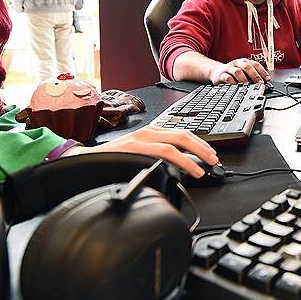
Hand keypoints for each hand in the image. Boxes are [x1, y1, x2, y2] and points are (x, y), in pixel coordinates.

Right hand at [64, 125, 218, 177]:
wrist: (85, 160)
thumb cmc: (112, 160)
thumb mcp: (139, 156)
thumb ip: (156, 157)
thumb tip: (178, 169)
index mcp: (151, 132)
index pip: (181, 133)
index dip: (200, 143)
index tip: (211, 154)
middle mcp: (148, 132)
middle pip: (183, 134)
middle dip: (203, 147)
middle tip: (214, 159)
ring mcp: (141, 138)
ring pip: (176, 142)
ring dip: (195, 155)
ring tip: (205, 167)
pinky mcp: (135, 148)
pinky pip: (163, 152)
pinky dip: (181, 161)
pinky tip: (190, 170)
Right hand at [209, 58, 269, 84]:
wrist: (217, 72)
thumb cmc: (233, 73)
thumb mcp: (243, 72)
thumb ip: (252, 76)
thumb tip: (263, 83)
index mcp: (244, 61)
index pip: (255, 64)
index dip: (262, 72)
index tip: (267, 79)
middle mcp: (237, 63)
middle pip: (247, 67)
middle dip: (255, 76)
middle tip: (259, 83)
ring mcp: (229, 68)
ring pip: (237, 71)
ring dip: (244, 79)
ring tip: (248, 85)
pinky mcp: (221, 74)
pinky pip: (227, 78)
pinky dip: (233, 83)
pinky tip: (237, 87)